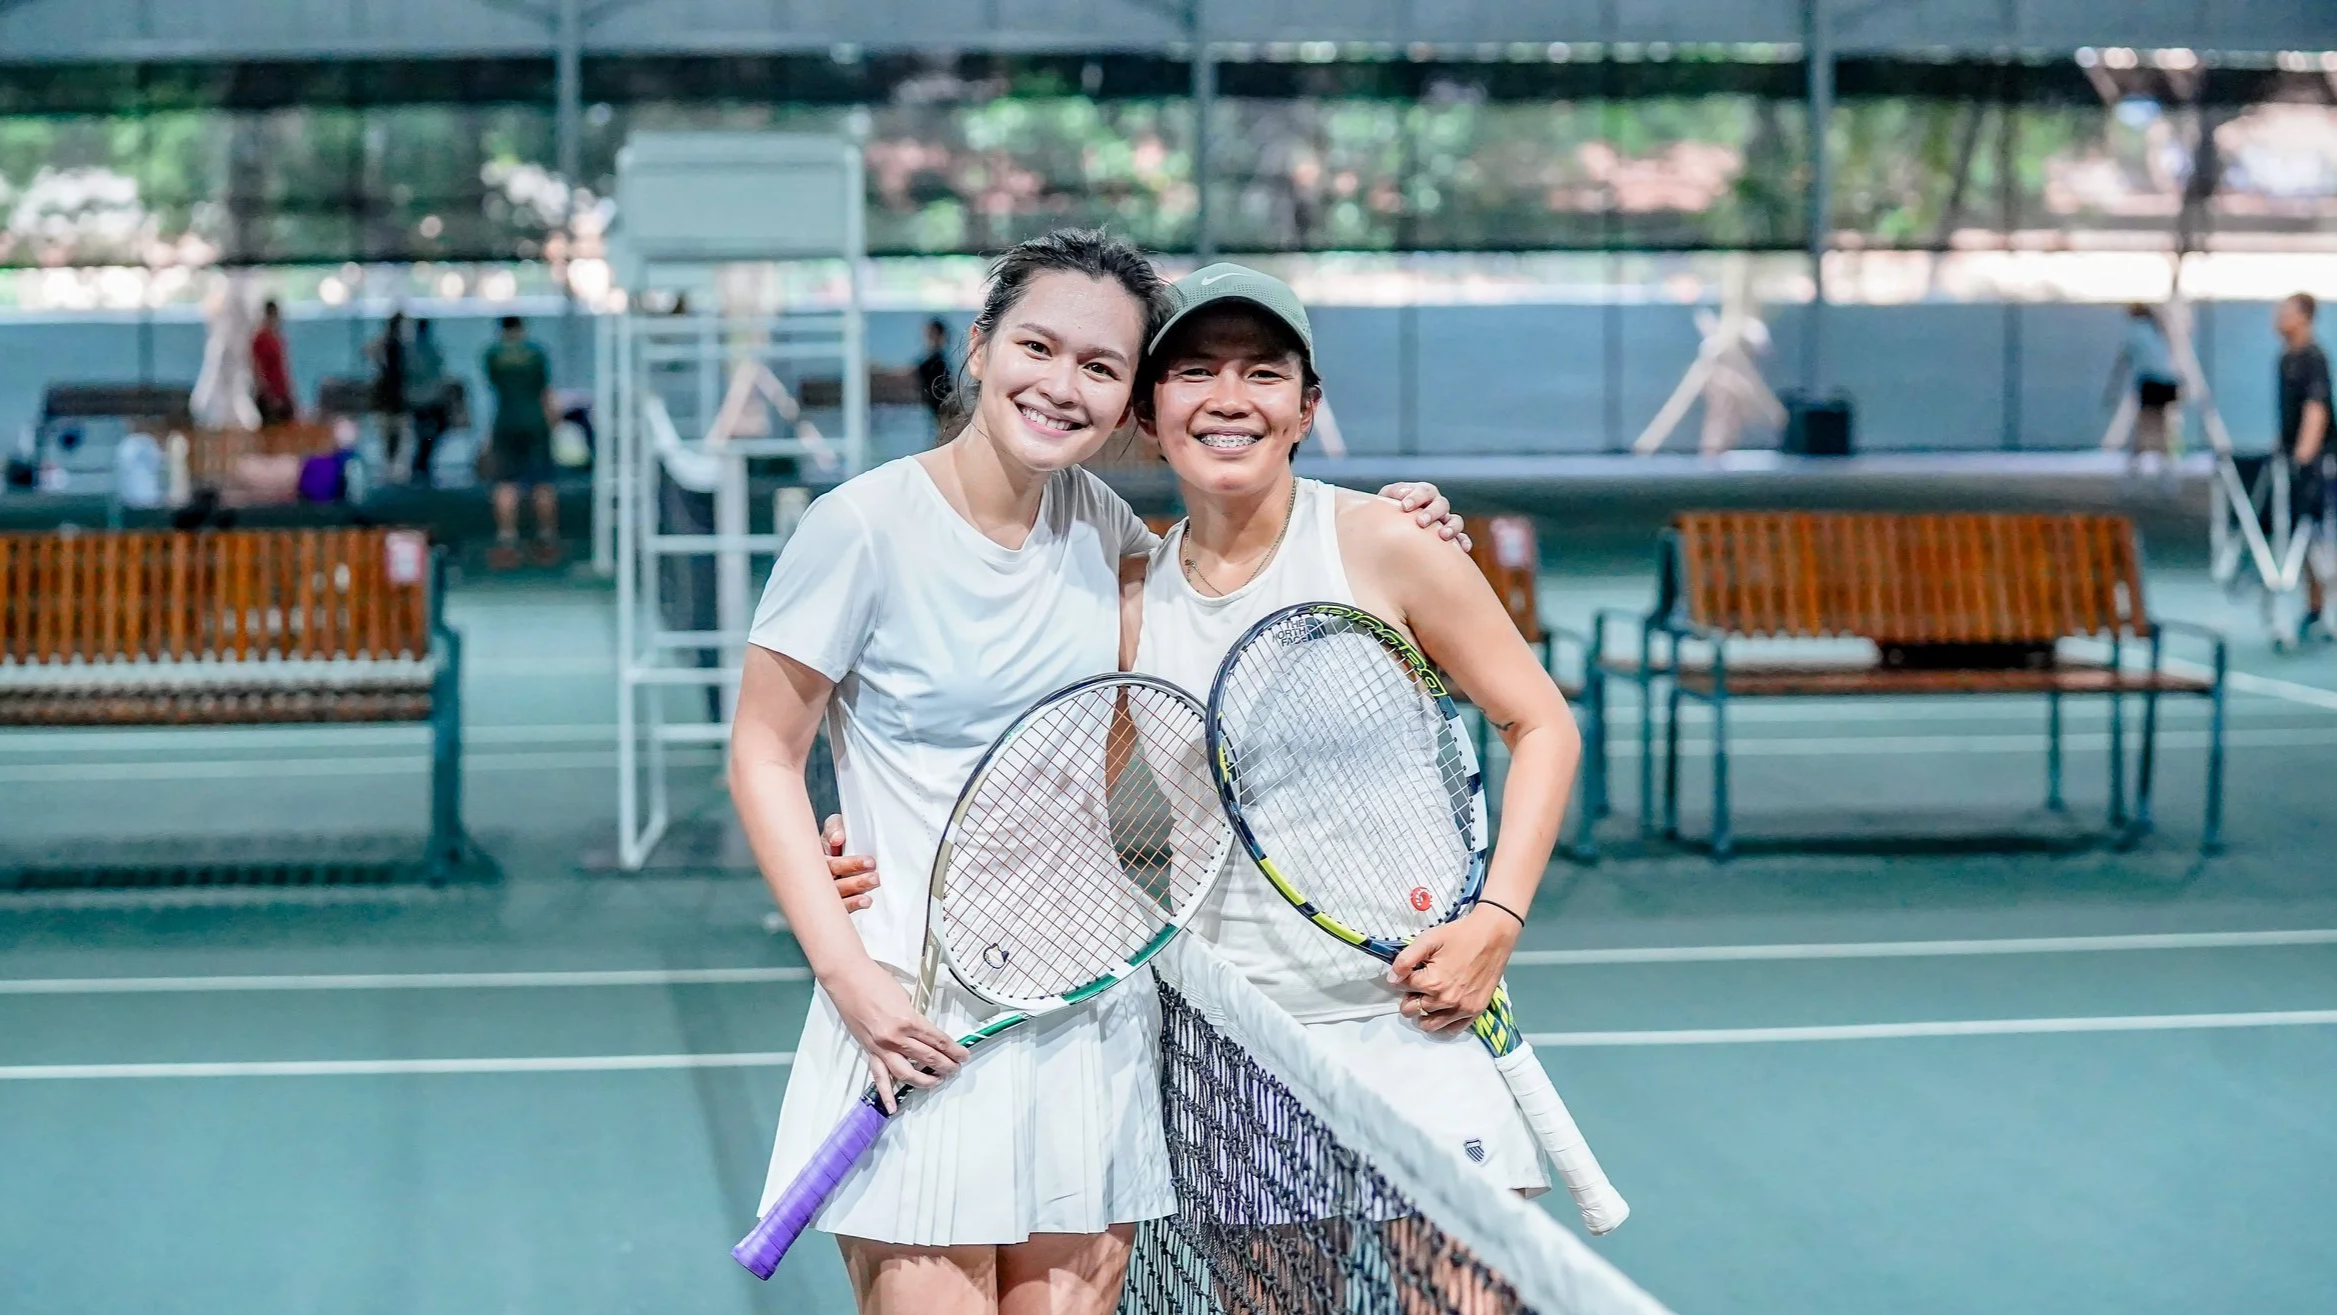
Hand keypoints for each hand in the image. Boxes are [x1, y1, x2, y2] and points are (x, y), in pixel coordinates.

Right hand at [822, 814, 878, 911]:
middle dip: (855, 882)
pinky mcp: (833, 903)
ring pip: (837, 898)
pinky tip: (866, 901)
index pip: (831, 864)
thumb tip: (837, 839)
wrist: (835, 848)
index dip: (850, 864)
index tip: (870, 862)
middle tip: (875, 878)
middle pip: (834, 884)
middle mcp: (819, 878)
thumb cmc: (834, 839)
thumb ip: (834, 828)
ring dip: (856, 893)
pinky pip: (840, 909)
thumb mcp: (833, 829)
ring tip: (873, 886)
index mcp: (817, 860)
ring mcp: (825, 892)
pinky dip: (852, 905)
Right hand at [823, 960, 968, 1111]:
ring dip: (924, 1080)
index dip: (954, 1050)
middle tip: (955, 1068)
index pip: (938, 1040)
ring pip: (907, 1072)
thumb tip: (926, 1032)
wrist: (847, 978)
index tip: (963, 1055)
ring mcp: (881, 1047)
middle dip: (945, 1065)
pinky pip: (879, 1076)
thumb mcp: (904, 997)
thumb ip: (915, 1017)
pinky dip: (886, 1094)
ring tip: (937, 1081)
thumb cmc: (875, 980)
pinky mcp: (869, 1051)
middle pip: (927, 1057)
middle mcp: (896, 1037)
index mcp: (908, 1020)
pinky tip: (893, 1107)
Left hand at [1377, 482, 1469, 550]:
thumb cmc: (1390, 511)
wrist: (1392, 530)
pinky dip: (1463, 542)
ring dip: (1451, 527)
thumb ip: (1393, 493)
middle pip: (1441, 504)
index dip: (1416, 497)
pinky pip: (1462, 538)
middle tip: (1420, 522)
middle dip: (1432, 512)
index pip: (1424, 491)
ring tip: (1443, 535)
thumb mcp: (1388, 499)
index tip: (1405, 506)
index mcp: (1423, 493)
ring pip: (1456, 520)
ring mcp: (1445, 521)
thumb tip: (1401, 495)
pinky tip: (1463, 549)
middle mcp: (1437, 506)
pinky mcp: (1451, 537)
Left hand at [1387, 906, 1519, 1032]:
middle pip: (1411, 1009)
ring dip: (1422, 1014)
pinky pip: (1451, 1031)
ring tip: (1428, 999)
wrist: (1492, 936)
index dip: (1403, 978)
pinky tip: (1439, 1014)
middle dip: (1409, 997)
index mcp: (1432, 982)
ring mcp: (1461, 1009)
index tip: (1412, 971)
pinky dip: (1441, 1026)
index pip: (1401, 988)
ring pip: (1428, 1025)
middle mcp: (1445, 1000)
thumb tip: (1392, 979)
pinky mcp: (1474, 1011)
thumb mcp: (1428, 939)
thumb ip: (1405, 960)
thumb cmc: (1459, 936)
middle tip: (1419, 985)